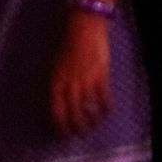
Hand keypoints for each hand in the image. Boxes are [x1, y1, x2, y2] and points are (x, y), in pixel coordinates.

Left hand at [50, 9, 115, 131]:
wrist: (83, 27)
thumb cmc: (66, 44)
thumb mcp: (55, 66)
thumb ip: (57, 84)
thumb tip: (58, 102)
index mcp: (56, 83)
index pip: (56, 112)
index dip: (60, 126)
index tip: (63, 135)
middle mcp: (70, 85)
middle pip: (73, 114)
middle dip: (77, 128)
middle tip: (80, 134)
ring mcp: (86, 81)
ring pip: (89, 109)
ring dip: (92, 120)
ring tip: (94, 125)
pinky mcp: (101, 75)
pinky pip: (103, 97)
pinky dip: (105, 107)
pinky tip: (107, 111)